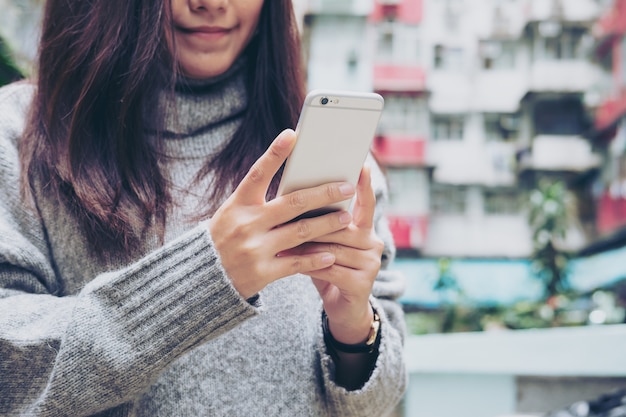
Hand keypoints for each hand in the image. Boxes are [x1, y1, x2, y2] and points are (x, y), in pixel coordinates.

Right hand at [208, 129, 356, 298]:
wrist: (204, 277)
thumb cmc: (226, 237)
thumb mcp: (234, 212)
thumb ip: (260, 200)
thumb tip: (299, 183)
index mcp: (239, 204)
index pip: (258, 173)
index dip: (275, 153)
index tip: (293, 135)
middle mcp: (247, 223)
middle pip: (293, 203)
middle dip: (324, 194)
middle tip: (347, 187)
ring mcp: (255, 248)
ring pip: (301, 232)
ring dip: (327, 224)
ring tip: (346, 218)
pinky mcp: (262, 272)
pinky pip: (296, 263)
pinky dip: (316, 259)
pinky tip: (331, 254)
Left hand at [288, 166, 383, 343]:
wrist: (342, 309)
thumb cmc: (327, 267)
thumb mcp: (325, 243)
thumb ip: (319, 223)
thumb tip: (295, 196)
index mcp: (365, 228)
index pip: (366, 201)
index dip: (364, 184)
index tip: (360, 164)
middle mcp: (373, 243)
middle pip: (341, 225)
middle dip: (313, 222)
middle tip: (287, 213)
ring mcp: (371, 264)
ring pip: (332, 248)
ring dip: (305, 246)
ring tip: (280, 241)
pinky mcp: (362, 284)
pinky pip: (330, 270)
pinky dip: (307, 266)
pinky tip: (289, 264)